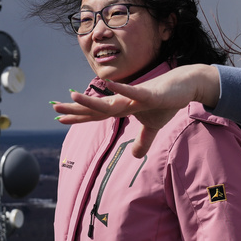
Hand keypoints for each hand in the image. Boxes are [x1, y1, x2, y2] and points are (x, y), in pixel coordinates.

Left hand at [52, 64, 221, 156]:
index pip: (97, 114)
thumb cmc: (166, 103)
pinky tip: (108, 84)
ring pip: (111, 102)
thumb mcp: (154, 126)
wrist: (185, 85)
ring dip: (92, 100)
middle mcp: (125, 101)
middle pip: (97, 108)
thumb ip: (143, 141)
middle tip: (54, 109)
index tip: (59, 118)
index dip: (79, 117)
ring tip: (72, 96)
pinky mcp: (150, 93)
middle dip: (76, 109)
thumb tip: (136, 157)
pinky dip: (122, 89)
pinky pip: (134, 92)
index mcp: (123, 108)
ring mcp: (136, 96)